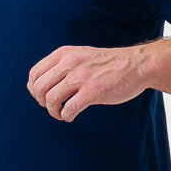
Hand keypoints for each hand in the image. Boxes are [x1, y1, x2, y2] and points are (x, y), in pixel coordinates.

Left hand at [26, 44, 148, 121]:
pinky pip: (68, 109)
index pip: (34, 74)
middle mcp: (70, 63)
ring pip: (51, 99)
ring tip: (61, 113)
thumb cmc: (106, 64)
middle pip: (39, 88)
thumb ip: (61, 66)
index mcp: (64, 54)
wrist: (136, 65)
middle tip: (53, 107)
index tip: (43, 98)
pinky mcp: (93, 91)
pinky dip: (66, 116)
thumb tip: (38, 85)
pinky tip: (71, 116)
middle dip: (42, 102)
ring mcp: (81, 77)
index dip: (34, 90)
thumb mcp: (79, 56)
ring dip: (53, 111)